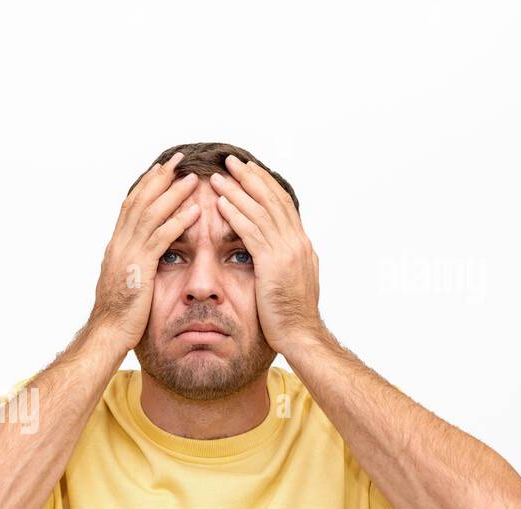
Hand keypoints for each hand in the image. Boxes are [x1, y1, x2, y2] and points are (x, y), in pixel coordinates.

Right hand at [90, 152, 201, 354]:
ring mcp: (128, 254)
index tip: (161, 168)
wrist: (107, 332)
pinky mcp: (140, 268)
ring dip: (172, 194)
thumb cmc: (119, 313)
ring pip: (151, 215)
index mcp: (117, 245)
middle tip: (177, 158)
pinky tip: (194, 211)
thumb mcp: (125, 280)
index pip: (131, 205)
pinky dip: (178, 222)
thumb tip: (144, 254)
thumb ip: (134, 262)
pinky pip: (161, 239)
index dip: (147, 184)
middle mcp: (119, 244)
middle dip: (159, 178)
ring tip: (191, 178)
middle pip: (140, 201)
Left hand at [209, 155, 321, 353]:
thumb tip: (276, 252)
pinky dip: (236, 214)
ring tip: (219, 176)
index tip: (247, 171)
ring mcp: (286, 251)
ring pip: (260, 211)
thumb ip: (284, 262)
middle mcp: (296, 242)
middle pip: (271, 199)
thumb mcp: (290, 281)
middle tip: (231, 161)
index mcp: (300, 244)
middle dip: (250, 178)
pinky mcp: (273, 264)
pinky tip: (221, 203)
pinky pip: (251, 232)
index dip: (263, 185)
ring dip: (237, 191)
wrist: (301, 335)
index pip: (281, 205)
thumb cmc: (291, 316)